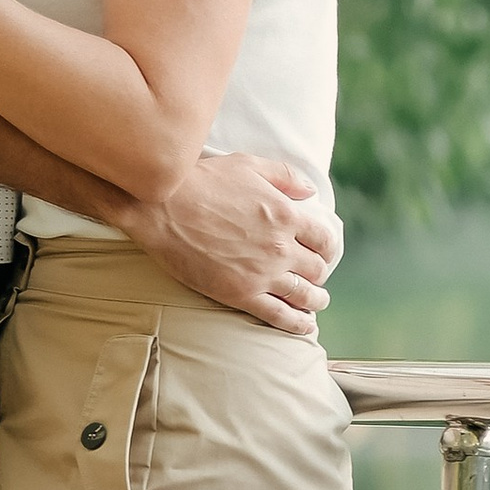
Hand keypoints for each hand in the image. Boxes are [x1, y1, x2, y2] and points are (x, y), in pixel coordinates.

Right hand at [116, 154, 338, 336]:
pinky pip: (279, 315)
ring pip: (304, 295)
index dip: (326, 248)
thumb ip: (284, 176)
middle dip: (319, 274)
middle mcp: (281, 246)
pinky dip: (297, 323)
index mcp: (286, 214)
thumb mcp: (247, 165)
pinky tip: (304, 325)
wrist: (162, 208)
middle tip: (314, 278)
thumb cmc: (202, 181)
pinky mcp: (241, 294)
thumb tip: (310, 191)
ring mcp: (263, 273)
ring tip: (316, 303)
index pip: (323, 239)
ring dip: (315, 301)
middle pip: (316, 269)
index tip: (323, 253)